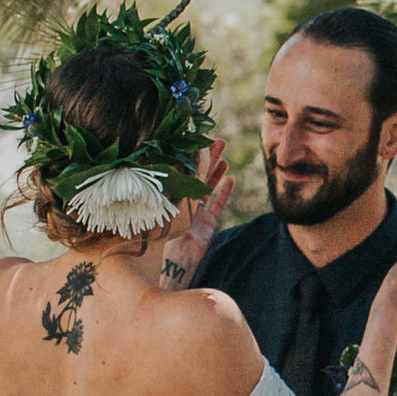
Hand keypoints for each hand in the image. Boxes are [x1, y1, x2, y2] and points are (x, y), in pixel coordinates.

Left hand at [154, 140, 231, 290]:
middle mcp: (181, 203)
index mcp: (168, 195)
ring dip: (216, 172)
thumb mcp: (172, 196)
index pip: (182, 169)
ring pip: (208, 188)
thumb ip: (183, 175)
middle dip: (208, 158)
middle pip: (197, 175)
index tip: (199, 138)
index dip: (191, 154)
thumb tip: (188, 151)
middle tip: (218, 141)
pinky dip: (224, 192)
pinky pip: (217, 205)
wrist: (174, 257)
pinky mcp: (208, 225)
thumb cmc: (165, 227)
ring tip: (225, 158)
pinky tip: (231, 178)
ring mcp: (195, 214)